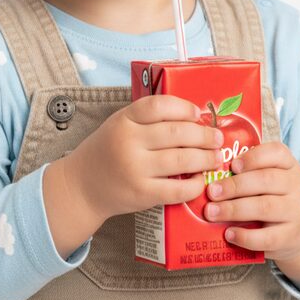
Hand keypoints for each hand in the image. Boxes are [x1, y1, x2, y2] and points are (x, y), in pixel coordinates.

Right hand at [65, 94, 223, 221]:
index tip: (198, 113)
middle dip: (204, 135)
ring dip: (206, 158)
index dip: (184, 108)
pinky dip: (194, 185)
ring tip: (216, 157)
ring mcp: (135, 169)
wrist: (82, 186)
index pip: (159, 106)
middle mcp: (129, 142)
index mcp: (124, 119)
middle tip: (217, 138)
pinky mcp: (141, 194)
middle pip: (177, 133)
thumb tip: (193, 117)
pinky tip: (200, 180)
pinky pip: (176, 189)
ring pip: (181, 159)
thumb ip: (148, 118)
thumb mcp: (120, 124)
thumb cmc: (108, 151)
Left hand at [202, 141, 299, 261]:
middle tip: (211, 192)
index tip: (232, 165)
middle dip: (235, 185)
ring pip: (264, 207)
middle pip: (266, 180)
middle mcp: (296, 185)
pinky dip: (245, 236)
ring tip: (211, 212)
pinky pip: (267, 237)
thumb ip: (247, 172)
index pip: (276, 152)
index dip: (253, 157)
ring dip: (234, 209)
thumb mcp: (268, 177)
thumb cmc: (273, 196)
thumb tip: (210, 175)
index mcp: (289, 165)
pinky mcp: (291, 237)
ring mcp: (296, 212)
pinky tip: (229, 234)